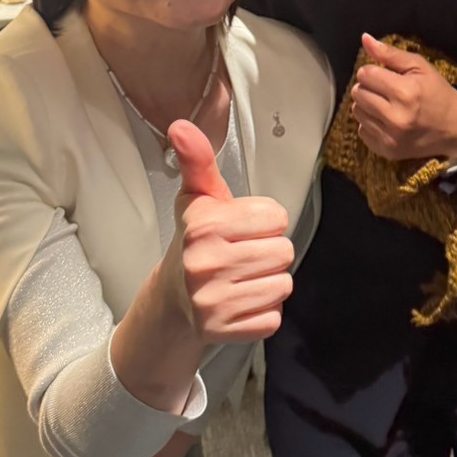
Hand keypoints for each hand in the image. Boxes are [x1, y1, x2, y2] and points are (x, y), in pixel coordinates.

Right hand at [168, 118, 293, 343]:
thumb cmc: (194, 242)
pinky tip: (241, 301)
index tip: (242, 229)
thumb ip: (197, 161)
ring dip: (270, 282)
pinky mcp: (224, 330)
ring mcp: (213, 301)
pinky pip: (274, 317)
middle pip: (284, 252)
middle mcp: (204, 264)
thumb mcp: (197, 199)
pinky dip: (264, 311)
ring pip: (283, 285)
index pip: (276, 218)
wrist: (171, 300)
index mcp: (203, 226)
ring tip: (243, 278)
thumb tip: (181, 126)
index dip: (265, 222)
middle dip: (270, 253)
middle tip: (243, 256)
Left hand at [351, 33, 456, 162]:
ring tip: (386, 105)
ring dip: (367, 105)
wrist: (455, 128)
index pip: (365, 75)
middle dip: (368, 87)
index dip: (373, 71)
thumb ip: (390, 54)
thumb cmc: (437, 93)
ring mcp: (390, 137)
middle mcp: (395, 117)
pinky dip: (371, 123)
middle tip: (385, 90)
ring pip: (357, 111)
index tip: (385, 75)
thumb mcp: (420, 67)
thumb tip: (364, 38)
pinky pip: (362, 131)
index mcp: (405, 92)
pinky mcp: (387, 151)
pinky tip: (387, 121)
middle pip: (357, 93)